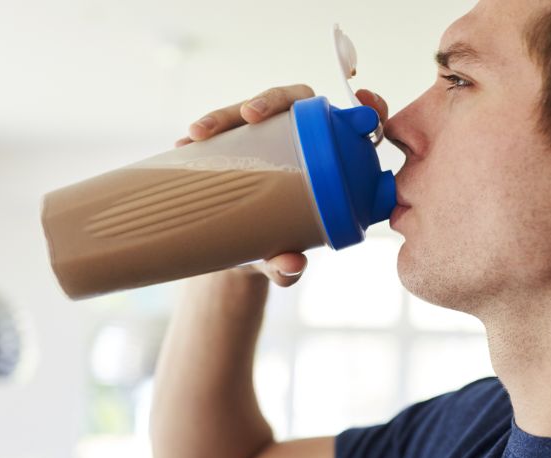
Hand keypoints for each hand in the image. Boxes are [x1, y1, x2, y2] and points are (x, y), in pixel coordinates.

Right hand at [174, 85, 388, 286]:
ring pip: (249, 111)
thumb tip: (290, 265)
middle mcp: (297, 140)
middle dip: (271, 99)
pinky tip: (184, 144)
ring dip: (224, 115)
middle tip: (249, 115)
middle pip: (293, 101)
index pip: (353, 125)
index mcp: (328, 162)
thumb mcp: (279, 261)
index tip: (364, 101)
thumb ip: (287, 267)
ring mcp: (262, 137)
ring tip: (198, 133)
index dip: (366, 108)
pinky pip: (220, 128)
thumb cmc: (271, 251)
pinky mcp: (232, 142)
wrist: (232, 254)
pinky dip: (203, 132)